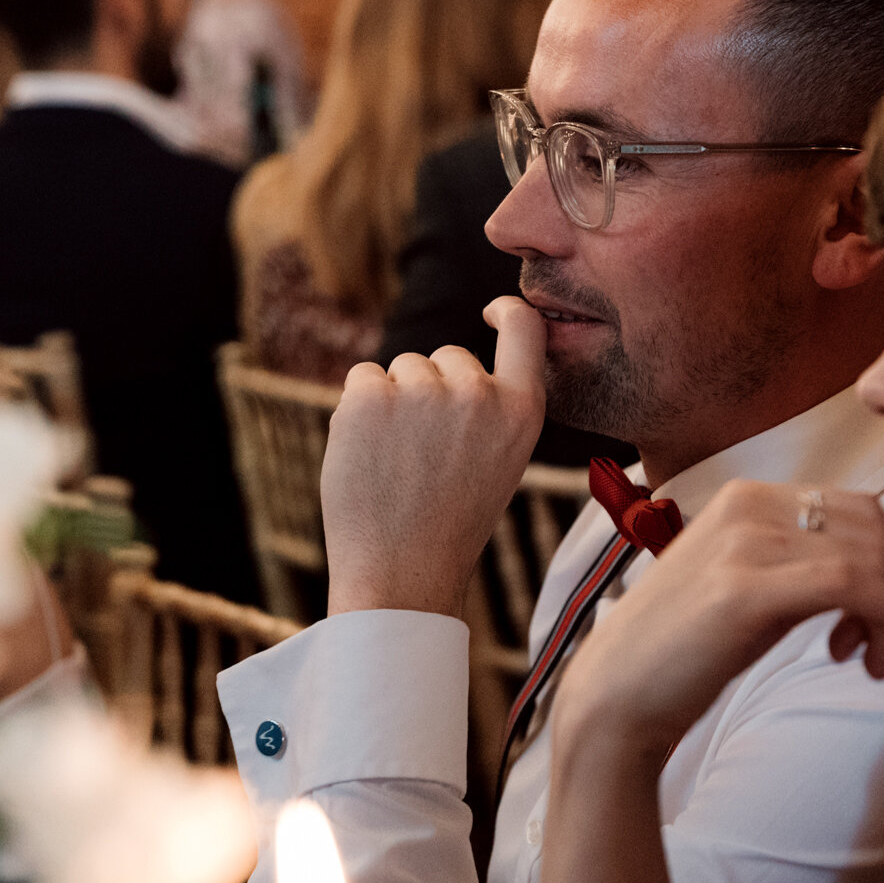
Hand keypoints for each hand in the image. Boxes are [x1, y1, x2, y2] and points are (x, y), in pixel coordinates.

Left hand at [321, 297, 545, 615]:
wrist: (403, 572)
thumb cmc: (449, 522)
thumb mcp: (500, 461)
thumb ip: (489, 408)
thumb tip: (453, 365)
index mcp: (522, 410)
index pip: (525, 329)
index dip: (507, 311)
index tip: (491, 310)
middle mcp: (477, 393)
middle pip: (445, 356)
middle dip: (430, 390)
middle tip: (426, 455)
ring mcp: (423, 392)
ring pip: (401, 368)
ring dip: (392, 402)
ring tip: (397, 462)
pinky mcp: (371, 396)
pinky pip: (361, 377)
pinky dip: (357, 410)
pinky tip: (369, 454)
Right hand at [552, 478, 883, 762]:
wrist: (617, 694)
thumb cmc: (683, 649)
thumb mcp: (746, 583)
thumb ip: (797, 562)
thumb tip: (873, 569)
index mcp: (746, 497)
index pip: (856, 507)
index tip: (872, 616)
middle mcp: (747, 506)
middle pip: (871, 526)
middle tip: (875, 641)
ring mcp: (744, 543)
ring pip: (867, 557)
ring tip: (864, 658)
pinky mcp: (746, 590)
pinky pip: (850, 585)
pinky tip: (878, 658)